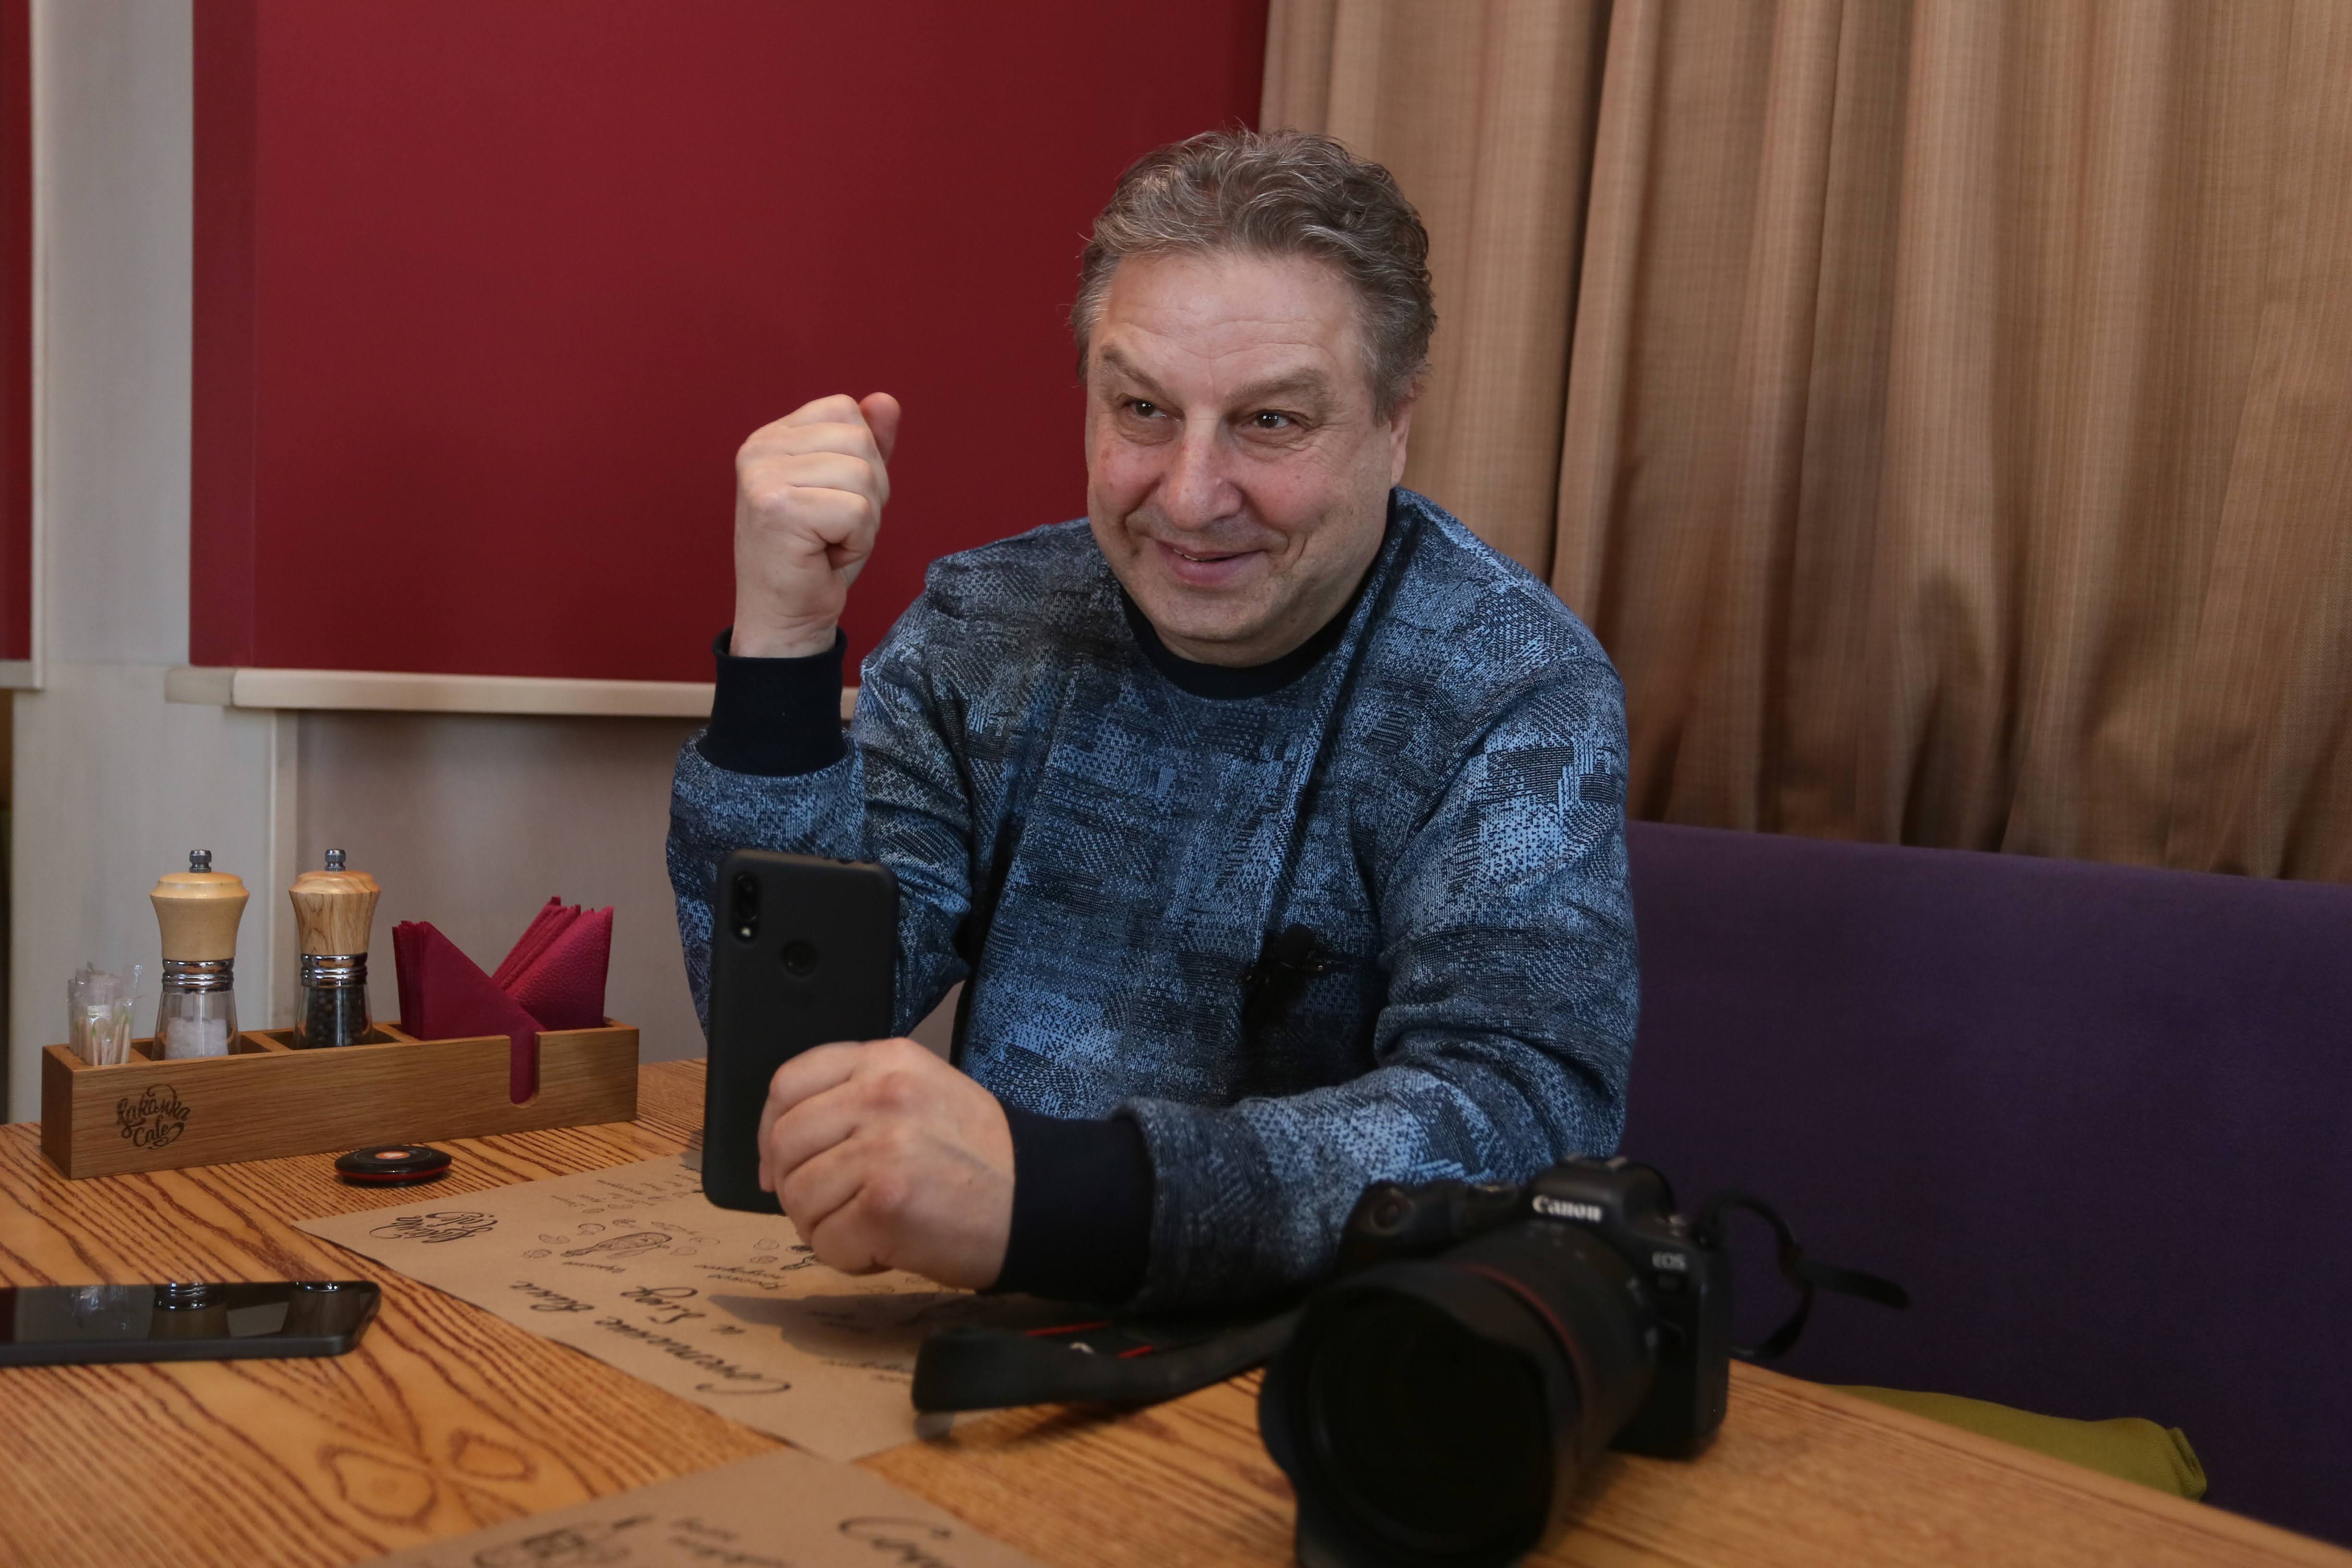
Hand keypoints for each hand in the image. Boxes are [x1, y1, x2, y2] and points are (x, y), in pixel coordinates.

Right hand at [731, 391, 902, 656]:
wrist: (785, 620)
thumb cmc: (815, 558)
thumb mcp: (848, 491)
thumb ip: (867, 445)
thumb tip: (886, 401)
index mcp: (771, 438)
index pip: (846, 411)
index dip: (861, 460)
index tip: (832, 502)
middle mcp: (759, 449)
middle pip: (860, 440)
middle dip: (869, 492)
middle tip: (834, 529)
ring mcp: (763, 477)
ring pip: (863, 475)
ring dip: (864, 520)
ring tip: (830, 542)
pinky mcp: (778, 508)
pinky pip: (858, 511)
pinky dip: (857, 542)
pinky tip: (827, 557)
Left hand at [757, 1036, 1012, 1287]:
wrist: (1041, 1201)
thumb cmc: (979, 1158)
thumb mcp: (923, 1094)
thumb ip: (856, 1100)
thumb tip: (778, 1153)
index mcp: (888, 1061)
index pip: (789, 1082)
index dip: (771, 1129)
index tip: (780, 1164)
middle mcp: (881, 1095)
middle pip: (786, 1142)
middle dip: (796, 1187)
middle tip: (834, 1209)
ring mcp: (882, 1148)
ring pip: (798, 1196)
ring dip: (822, 1227)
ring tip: (869, 1228)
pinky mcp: (885, 1204)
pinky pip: (825, 1242)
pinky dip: (848, 1258)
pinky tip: (886, 1249)